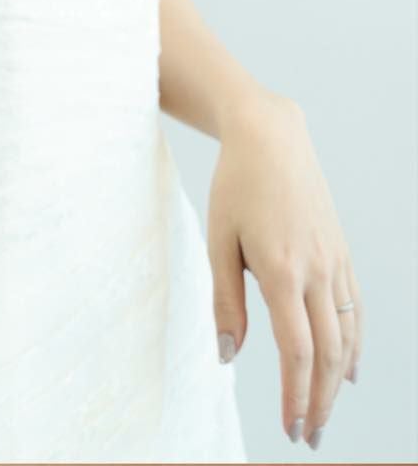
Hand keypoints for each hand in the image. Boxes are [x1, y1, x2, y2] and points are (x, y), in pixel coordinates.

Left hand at [207, 90, 362, 448]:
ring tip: (324, 411)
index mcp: (283, 271)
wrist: (271, 137)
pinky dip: (355, 345)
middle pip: (329, 354)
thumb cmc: (236, 186)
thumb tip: (228, 356)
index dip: (296, 396)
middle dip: (321, 401)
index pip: (297, 352)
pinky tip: (348, 369)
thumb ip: (225, 301)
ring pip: (347, 335)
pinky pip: (355, 309)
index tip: (291, 428)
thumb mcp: (218, 239)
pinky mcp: (342, 252)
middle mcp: (318, 271)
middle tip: (309, 435)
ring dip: (339, 381)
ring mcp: (336, 262)